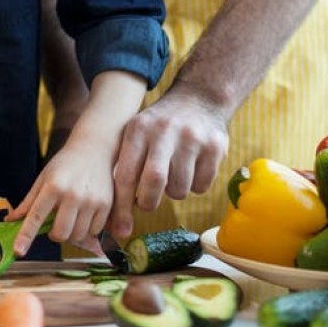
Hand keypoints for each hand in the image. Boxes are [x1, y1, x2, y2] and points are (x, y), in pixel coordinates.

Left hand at [8, 143, 112, 255]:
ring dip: (71, 233)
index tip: (19, 251)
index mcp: (52, 186)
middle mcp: (72, 194)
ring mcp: (91, 201)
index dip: (26, 236)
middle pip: (60, 233)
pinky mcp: (106, 205)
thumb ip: (28, 202)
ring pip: (78, 235)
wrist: (94, 149)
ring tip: (71, 217)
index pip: (35, 216)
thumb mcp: (43, 178)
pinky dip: (87, 229)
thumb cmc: (65, 164)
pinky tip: (85, 214)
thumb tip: (10, 220)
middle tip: (55, 223)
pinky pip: (94, 231)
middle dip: (55, 234)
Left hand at [107, 89, 228, 238]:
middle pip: (154, 182)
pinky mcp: (215, 146)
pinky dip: (195, 186)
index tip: (120, 229)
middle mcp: (165, 131)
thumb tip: (112, 220)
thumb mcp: (137, 133)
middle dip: (149, 202)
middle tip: (149, 202)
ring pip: (179, 189)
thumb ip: (125, 167)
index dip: (121, 206)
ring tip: (174, 174)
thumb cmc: (159, 127)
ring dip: (174, 192)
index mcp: (138, 129)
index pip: (126, 175)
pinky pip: (201, 186)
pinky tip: (193, 167)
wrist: (199, 98)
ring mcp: (192, 138)